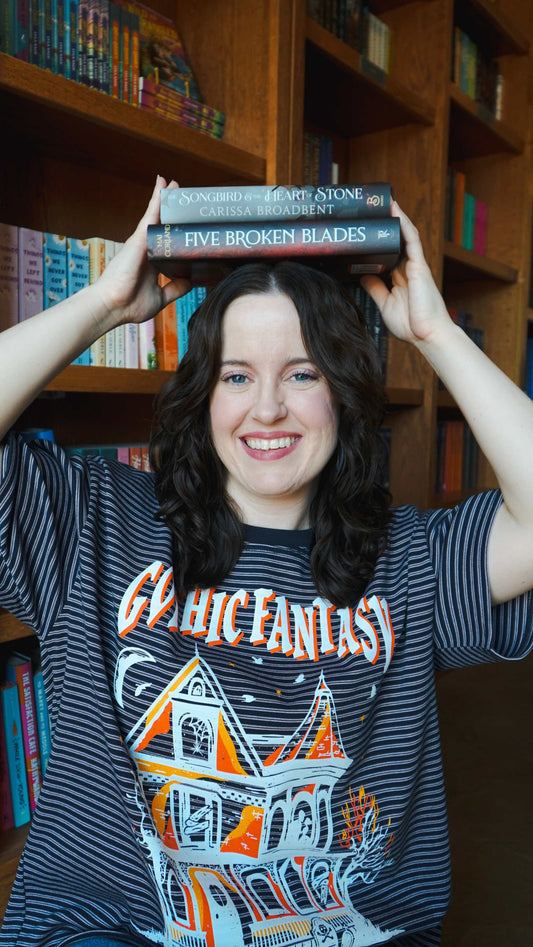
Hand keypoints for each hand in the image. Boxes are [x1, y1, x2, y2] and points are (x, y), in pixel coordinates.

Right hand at [92, 176, 190, 326]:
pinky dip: (157, 198)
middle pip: (161, 226)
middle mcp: (146, 250)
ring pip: (157, 215)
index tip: (184, 226)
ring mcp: (142, 242)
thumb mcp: (161, 296)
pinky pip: (151, 213)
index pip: (166, 243)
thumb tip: (191, 282)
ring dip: (165, 199)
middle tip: (183, 197)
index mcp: (151, 263)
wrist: (114, 306)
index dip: (174, 233)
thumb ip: (175, 288)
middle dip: (171, 212)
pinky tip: (164, 184)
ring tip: (175, 184)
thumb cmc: (131, 304)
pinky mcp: (139, 237)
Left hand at [360, 202, 450, 346]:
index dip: (379, 240)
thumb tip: (362, 275)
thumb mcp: (385, 303)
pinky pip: (412, 239)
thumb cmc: (410, 324)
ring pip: (405, 234)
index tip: (366, 230)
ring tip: (383, 202)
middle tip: (372, 209)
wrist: (426, 335)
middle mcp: (408, 268)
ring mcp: (415, 265)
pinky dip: (403, 224)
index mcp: (400, 277)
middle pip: (396, 240)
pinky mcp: (419, 265)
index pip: (388, 252)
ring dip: (396, 218)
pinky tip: (395, 210)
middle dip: (387, 224)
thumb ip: (375, 288)